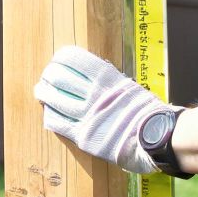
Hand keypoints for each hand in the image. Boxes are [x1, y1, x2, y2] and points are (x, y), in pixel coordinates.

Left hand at [34, 45, 168, 174]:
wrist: (157, 137)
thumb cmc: (147, 112)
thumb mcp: (128, 87)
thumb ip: (109, 82)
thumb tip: (95, 76)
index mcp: (106, 78)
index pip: (73, 59)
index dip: (60, 59)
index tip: (56, 62)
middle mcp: (93, 94)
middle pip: (59, 78)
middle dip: (49, 76)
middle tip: (46, 77)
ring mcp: (87, 115)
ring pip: (54, 99)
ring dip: (44, 93)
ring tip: (40, 91)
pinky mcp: (83, 136)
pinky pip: (58, 122)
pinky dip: (50, 115)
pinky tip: (48, 113)